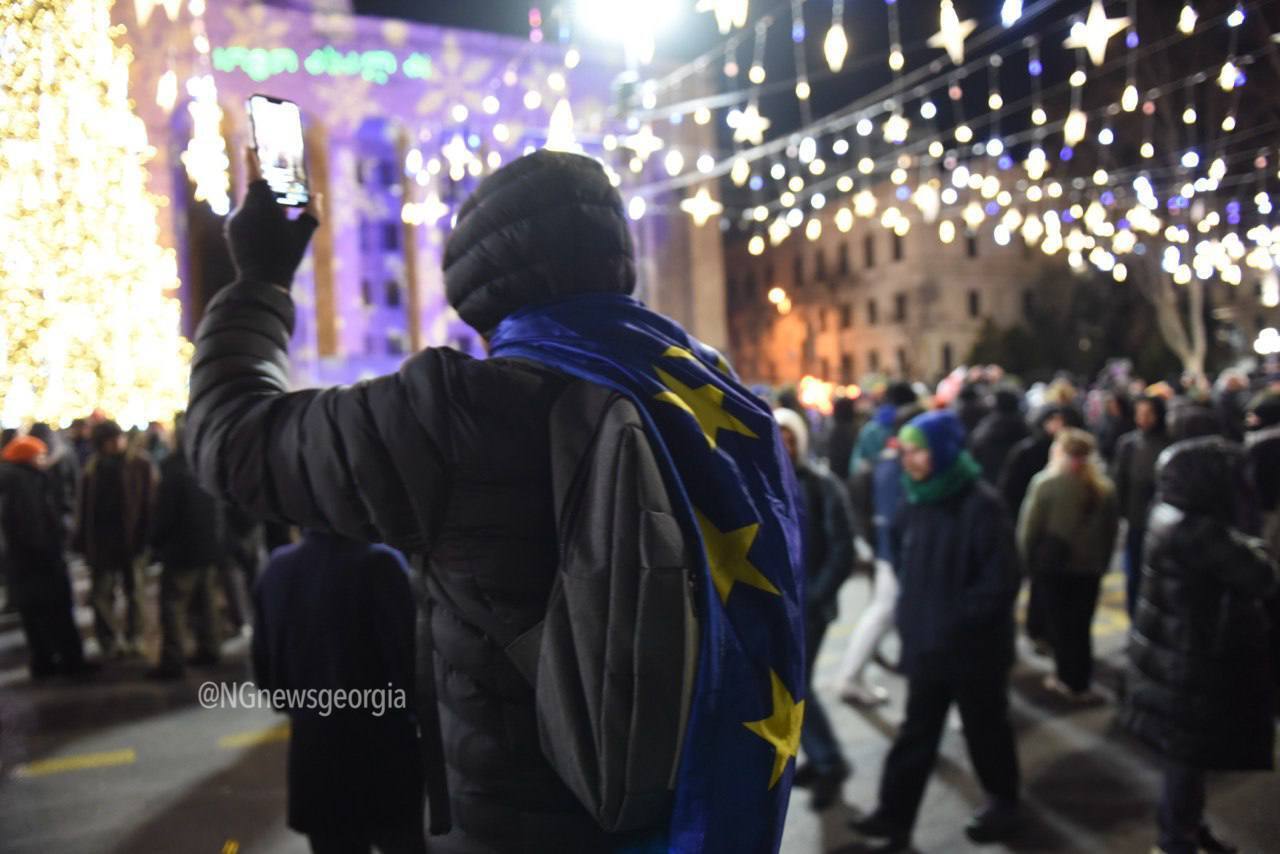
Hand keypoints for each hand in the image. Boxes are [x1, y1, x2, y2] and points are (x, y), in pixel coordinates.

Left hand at [225, 147, 320, 287]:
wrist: (262, 281)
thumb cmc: (286, 256)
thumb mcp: (304, 234)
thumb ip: (311, 214)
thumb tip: (316, 199)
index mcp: (264, 204)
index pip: (256, 176)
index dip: (252, 161)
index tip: (248, 148)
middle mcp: (246, 208)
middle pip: (256, 192)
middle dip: (268, 192)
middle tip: (282, 200)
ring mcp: (236, 219)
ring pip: (250, 205)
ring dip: (262, 209)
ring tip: (276, 225)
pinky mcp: (231, 230)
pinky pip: (244, 217)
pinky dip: (255, 219)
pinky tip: (265, 235)